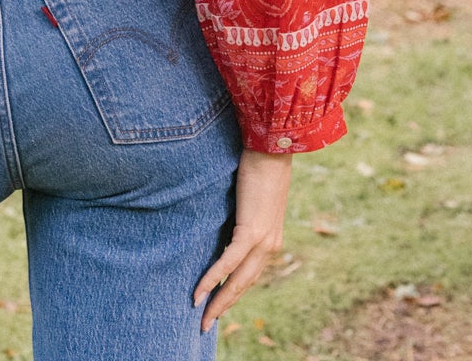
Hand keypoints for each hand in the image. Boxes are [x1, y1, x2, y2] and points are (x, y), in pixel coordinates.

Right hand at [193, 149, 290, 330]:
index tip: (217, 306)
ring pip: (238, 280)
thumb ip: (241, 216)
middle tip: (205, 324)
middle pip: (244, 285)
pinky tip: (200, 291)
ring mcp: (263, 241)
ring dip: (218, 300)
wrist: (271, 146)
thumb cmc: (259, 166)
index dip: (232, 292)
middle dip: (223, 306)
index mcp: (271, 240)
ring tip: (201, 316)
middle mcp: (270, 246)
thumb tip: (223, 224)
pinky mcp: (252, 231)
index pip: (249, 275)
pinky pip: (229, 261)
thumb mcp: (251, 198)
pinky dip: (213, 277)